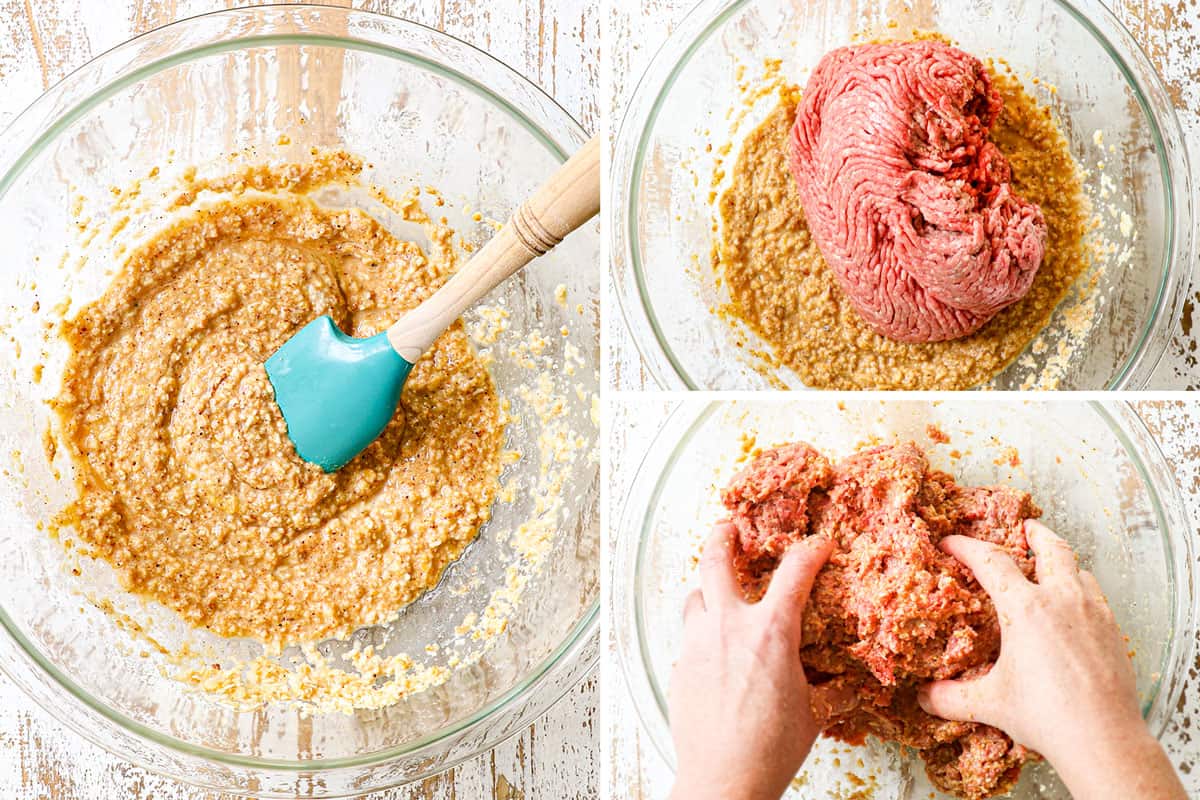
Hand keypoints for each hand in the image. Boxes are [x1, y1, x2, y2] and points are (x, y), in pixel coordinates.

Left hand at [667, 522, 833, 799]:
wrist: (722, 779)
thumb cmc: (772, 749)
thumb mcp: (815, 713)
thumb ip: (828, 686)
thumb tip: (846, 679)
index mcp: (771, 630)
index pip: (794, 571)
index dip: (810, 552)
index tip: (817, 545)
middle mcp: (729, 626)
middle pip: (716, 560)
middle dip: (723, 535)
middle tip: (729, 526)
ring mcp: (699, 644)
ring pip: (695, 596)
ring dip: (707, 587)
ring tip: (717, 589)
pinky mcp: (681, 666)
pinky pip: (690, 637)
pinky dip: (702, 633)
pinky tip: (713, 649)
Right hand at [919, 520, 1184, 799]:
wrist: (1103, 739)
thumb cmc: (1047, 717)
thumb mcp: (990, 704)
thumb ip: (950, 697)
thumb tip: (923, 697)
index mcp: (1025, 608)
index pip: (991, 561)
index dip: (966, 547)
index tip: (951, 543)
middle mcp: (1062, 601)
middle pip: (1050, 549)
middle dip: (1034, 533)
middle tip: (1024, 527)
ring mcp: (1093, 613)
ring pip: (1078, 569)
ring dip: (1061, 562)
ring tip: (1051, 564)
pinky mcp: (1114, 632)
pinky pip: (1097, 596)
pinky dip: (1083, 589)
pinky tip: (1077, 605)